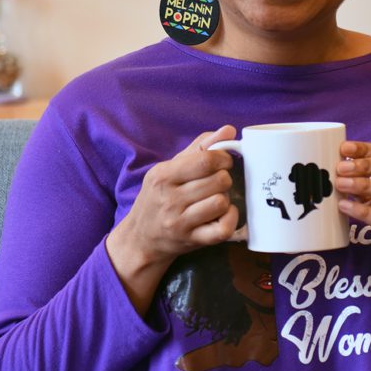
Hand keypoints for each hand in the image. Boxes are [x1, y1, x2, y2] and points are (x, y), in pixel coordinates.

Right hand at [106, 125, 238, 313]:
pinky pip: (222, 229)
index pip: (205, 160)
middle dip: (224, 178)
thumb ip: (199, 147)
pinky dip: (230, 219)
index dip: (223, 157)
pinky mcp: (191, 240)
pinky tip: (223, 214)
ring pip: (221, 202)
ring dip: (225, 199)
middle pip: (218, 180)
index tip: (224, 161)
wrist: (140, 238)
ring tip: (216, 198)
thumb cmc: (158, 198)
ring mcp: (180, 222)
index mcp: (163, 176)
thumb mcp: (168, 169)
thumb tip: (229, 130)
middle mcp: (170, 199)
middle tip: (217, 182)